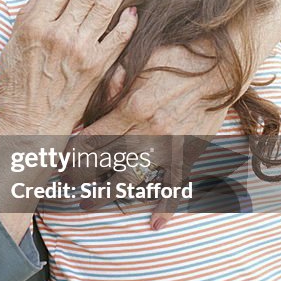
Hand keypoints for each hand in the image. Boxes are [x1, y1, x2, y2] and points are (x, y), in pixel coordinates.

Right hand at [0, 0, 136, 140]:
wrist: (29, 125)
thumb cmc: (14, 89)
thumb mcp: (10, 48)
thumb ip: (25, 16)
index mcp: (34, 27)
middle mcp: (58, 34)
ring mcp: (80, 50)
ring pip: (104, 10)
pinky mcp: (97, 66)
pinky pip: (118, 37)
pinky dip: (128, 21)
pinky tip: (132, 12)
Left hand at [71, 43, 229, 227]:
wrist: (222, 61)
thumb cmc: (174, 56)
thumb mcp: (136, 62)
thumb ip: (109, 88)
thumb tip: (84, 117)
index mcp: (131, 108)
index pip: (90, 140)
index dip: (70, 154)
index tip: (57, 162)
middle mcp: (148, 132)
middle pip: (104, 162)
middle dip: (80, 176)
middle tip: (63, 186)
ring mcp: (170, 146)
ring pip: (131, 179)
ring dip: (106, 195)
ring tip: (87, 205)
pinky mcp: (189, 152)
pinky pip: (177, 184)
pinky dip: (167, 206)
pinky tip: (156, 224)